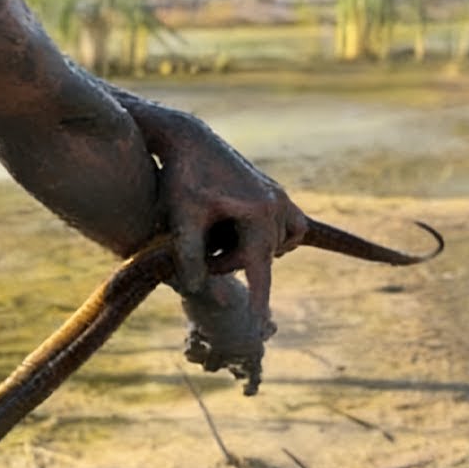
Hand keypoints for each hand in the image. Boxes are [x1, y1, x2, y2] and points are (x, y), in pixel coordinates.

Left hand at [138, 109, 306, 320]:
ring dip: (248, 251)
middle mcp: (276, 205)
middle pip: (259, 257)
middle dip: (228, 262)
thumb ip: (189, 257)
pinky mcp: (275, 192)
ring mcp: (279, 197)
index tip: (258, 327)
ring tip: (214, 238)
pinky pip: (287, 228)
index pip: (259, 268)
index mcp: (258, 213)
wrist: (188, 140)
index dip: (258, 301)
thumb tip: (195, 291)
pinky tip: (242, 234)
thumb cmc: (182, 178)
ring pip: (274, 246)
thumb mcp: (181, 219)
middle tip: (196, 255)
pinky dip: (269, 237)